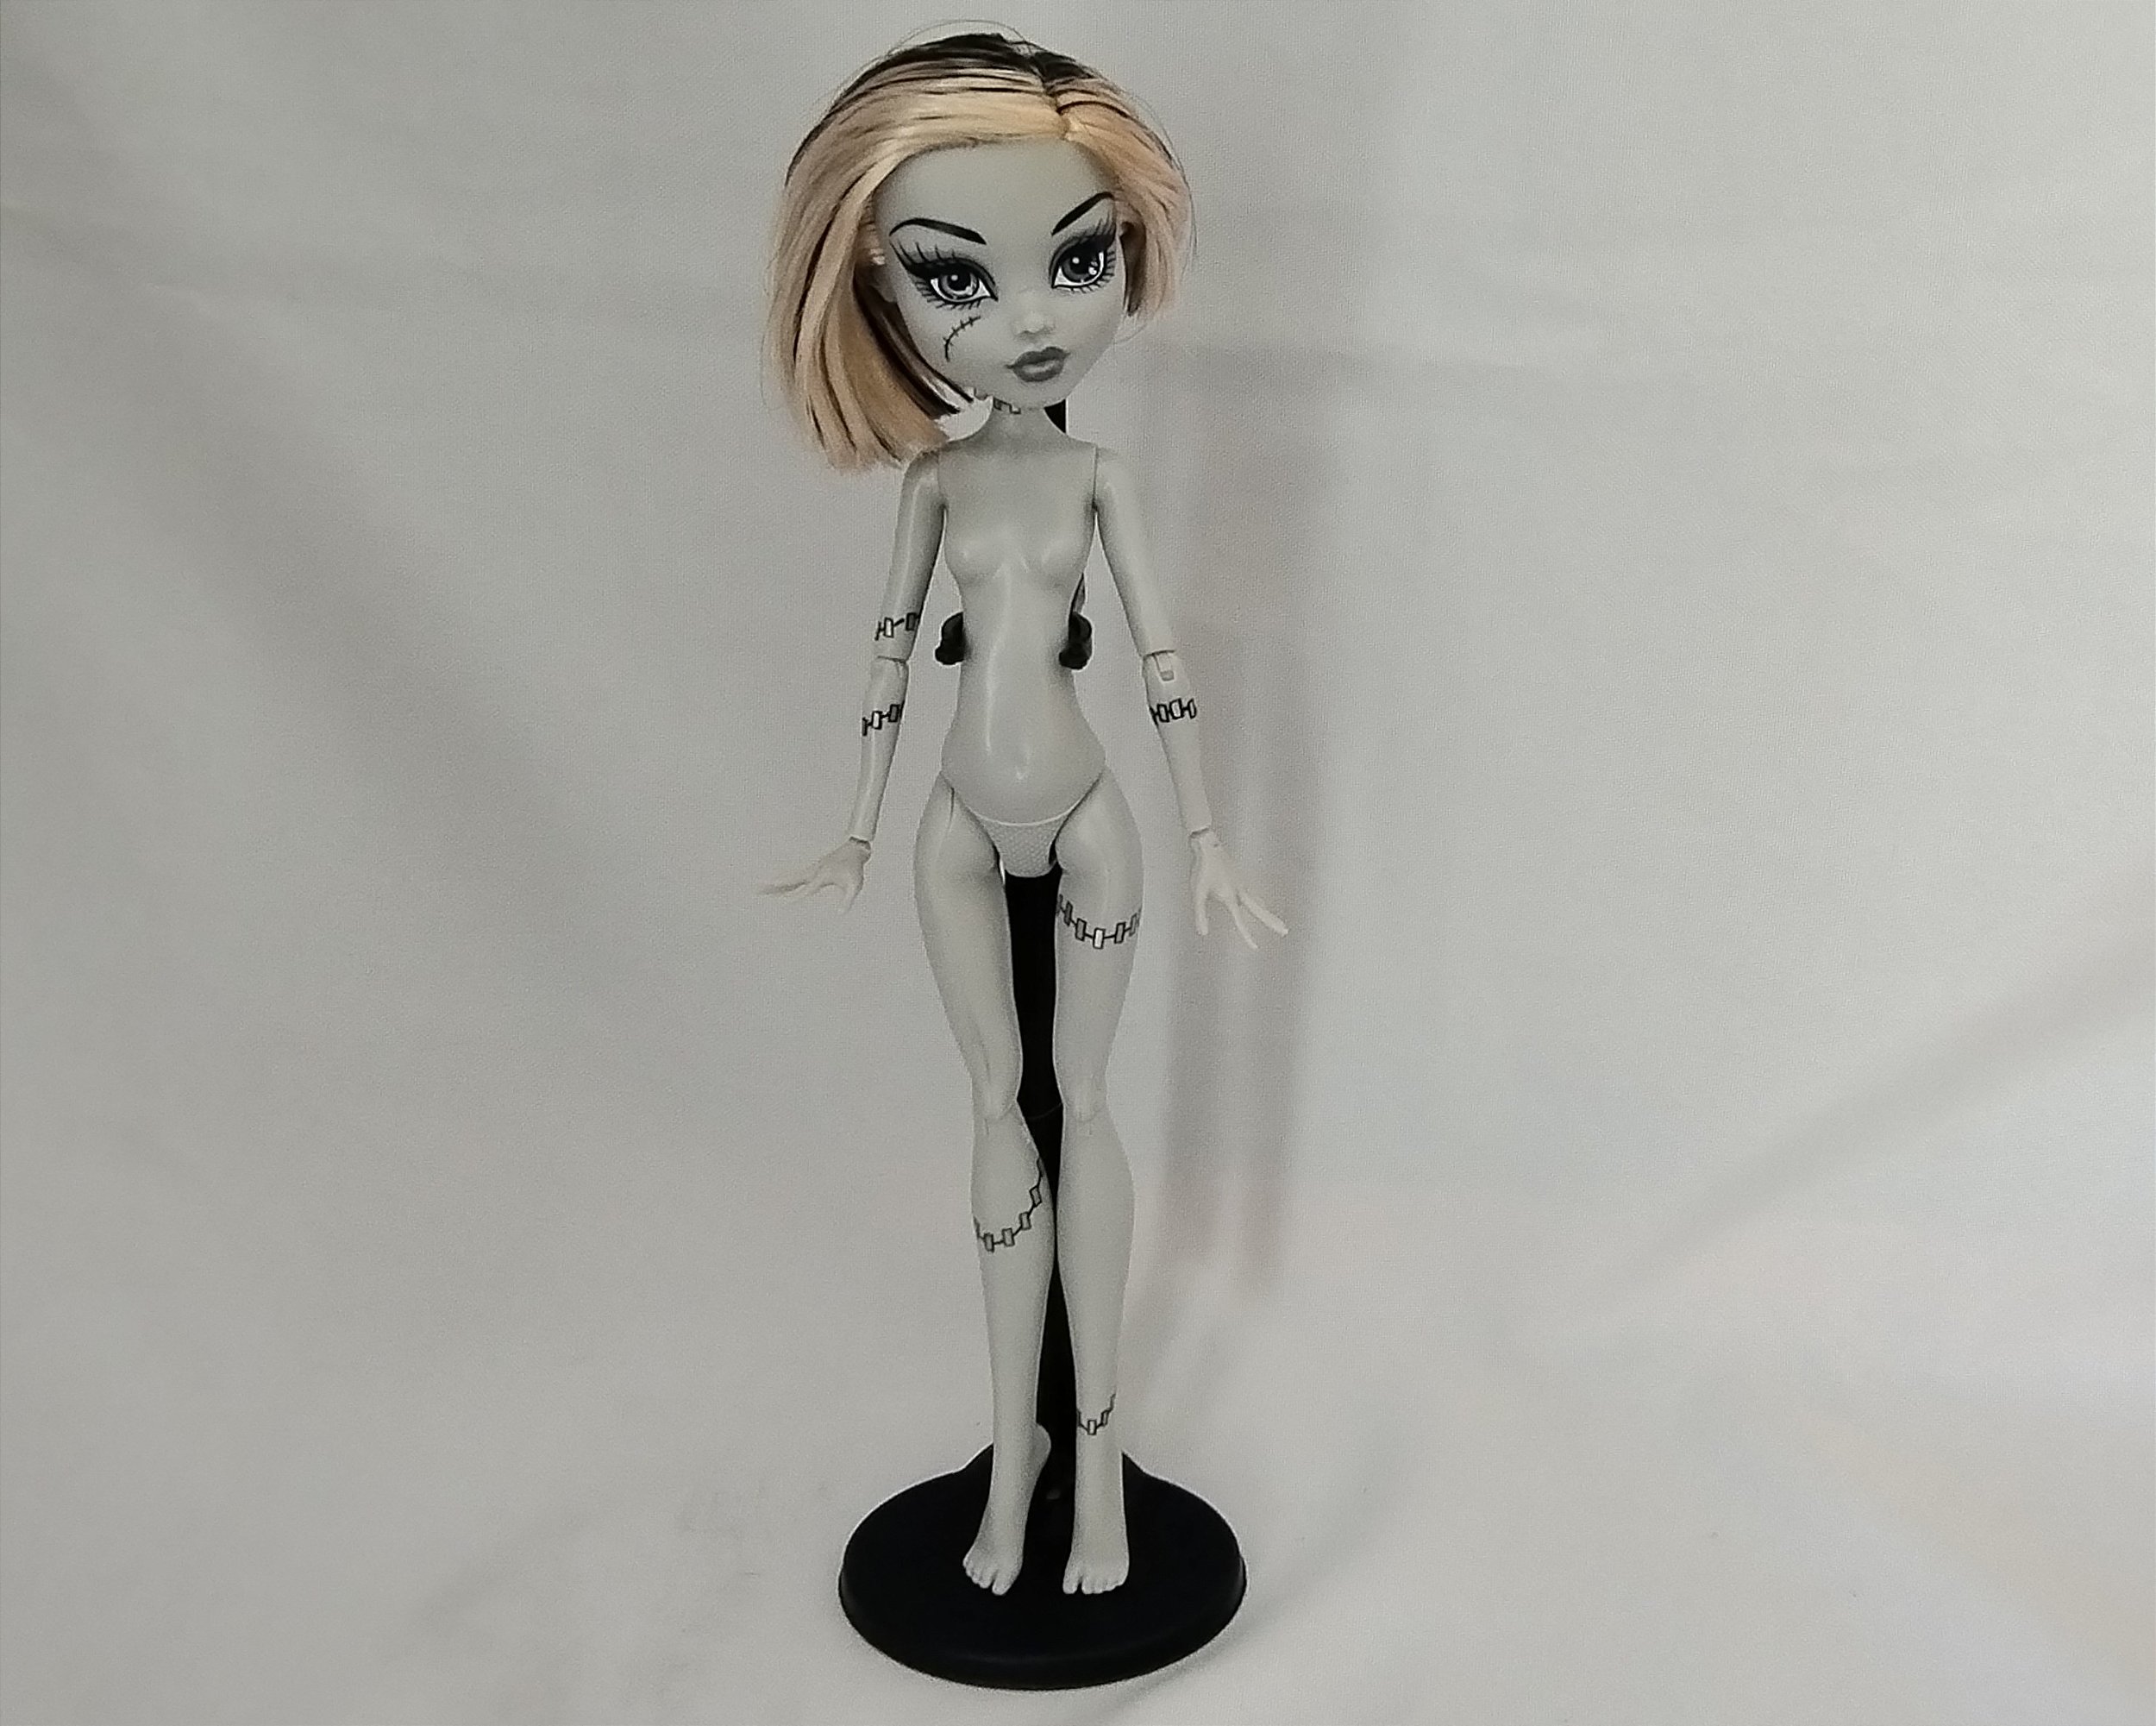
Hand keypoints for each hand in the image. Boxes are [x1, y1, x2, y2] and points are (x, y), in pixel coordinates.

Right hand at [760, 838, 869, 910]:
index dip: (794, 896)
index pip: (805, 890)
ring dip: (773, 883)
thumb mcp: (855, 885)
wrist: (854, 849)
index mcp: (821, 876)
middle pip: (788, 881)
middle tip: (756, 890)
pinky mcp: (810, 869)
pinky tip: (773, 885)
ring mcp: (810, 869)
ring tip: (757, 888)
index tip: (781, 902)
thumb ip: (847, 900)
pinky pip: (792, 876)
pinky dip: (781, 881)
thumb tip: (840, 913)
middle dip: (772, 886)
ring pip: (787, 878)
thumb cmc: (854, 868)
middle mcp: (812, 872)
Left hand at [1188, 830, 1287, 948]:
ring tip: (1278, 922)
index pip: (1240, 921)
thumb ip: (1200, 915)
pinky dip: (1260, 903)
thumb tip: (1203, 934)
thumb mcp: (1198, 893)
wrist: (1208, 846)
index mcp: (1230, 897)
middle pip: (1260, 910)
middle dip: (1272, 922)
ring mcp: (1243, 884)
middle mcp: (1240, 891)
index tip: (1256, 948)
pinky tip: (1260, 904)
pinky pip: (1254, 894)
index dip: (1247, 936)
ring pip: (1259, 902)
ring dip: (1268, 912)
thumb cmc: (1201, 870)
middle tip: (1285, 931)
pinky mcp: (1241, 878)